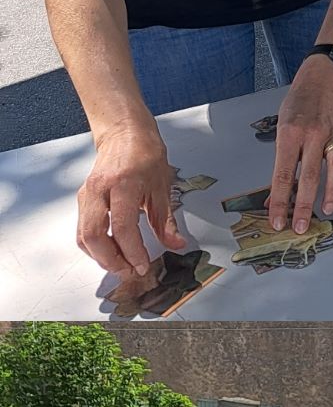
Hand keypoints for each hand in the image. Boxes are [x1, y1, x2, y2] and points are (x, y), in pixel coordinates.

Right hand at [77, 117, 183, 276]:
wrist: (124, 135)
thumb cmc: (145, 156)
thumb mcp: (163, 188)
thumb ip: (166, 221)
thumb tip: (175, 244)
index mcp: (124, 185)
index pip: (123, 227)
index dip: (132, 251)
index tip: (143, 266)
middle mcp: (100, 190)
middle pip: (94, 235)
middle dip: (110, 259)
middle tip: (129, 271)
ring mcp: (87, 194)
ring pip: (84, 235)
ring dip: (100, 256)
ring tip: (122, 265)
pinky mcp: (83, 199)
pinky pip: (83, 229)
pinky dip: (95, 245)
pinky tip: (111, 251)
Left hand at [266, 57, 332, 235]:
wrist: (319, 81)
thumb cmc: (296, 107)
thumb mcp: (280, 129)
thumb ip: (282, 162)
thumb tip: (276, 196)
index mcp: (289, 134)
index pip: (282, 174)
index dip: (279, 201)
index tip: (277, 220)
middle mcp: (312, 135)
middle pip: (309, 176)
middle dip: (303, 205)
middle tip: (300, 227)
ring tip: (327, 210)